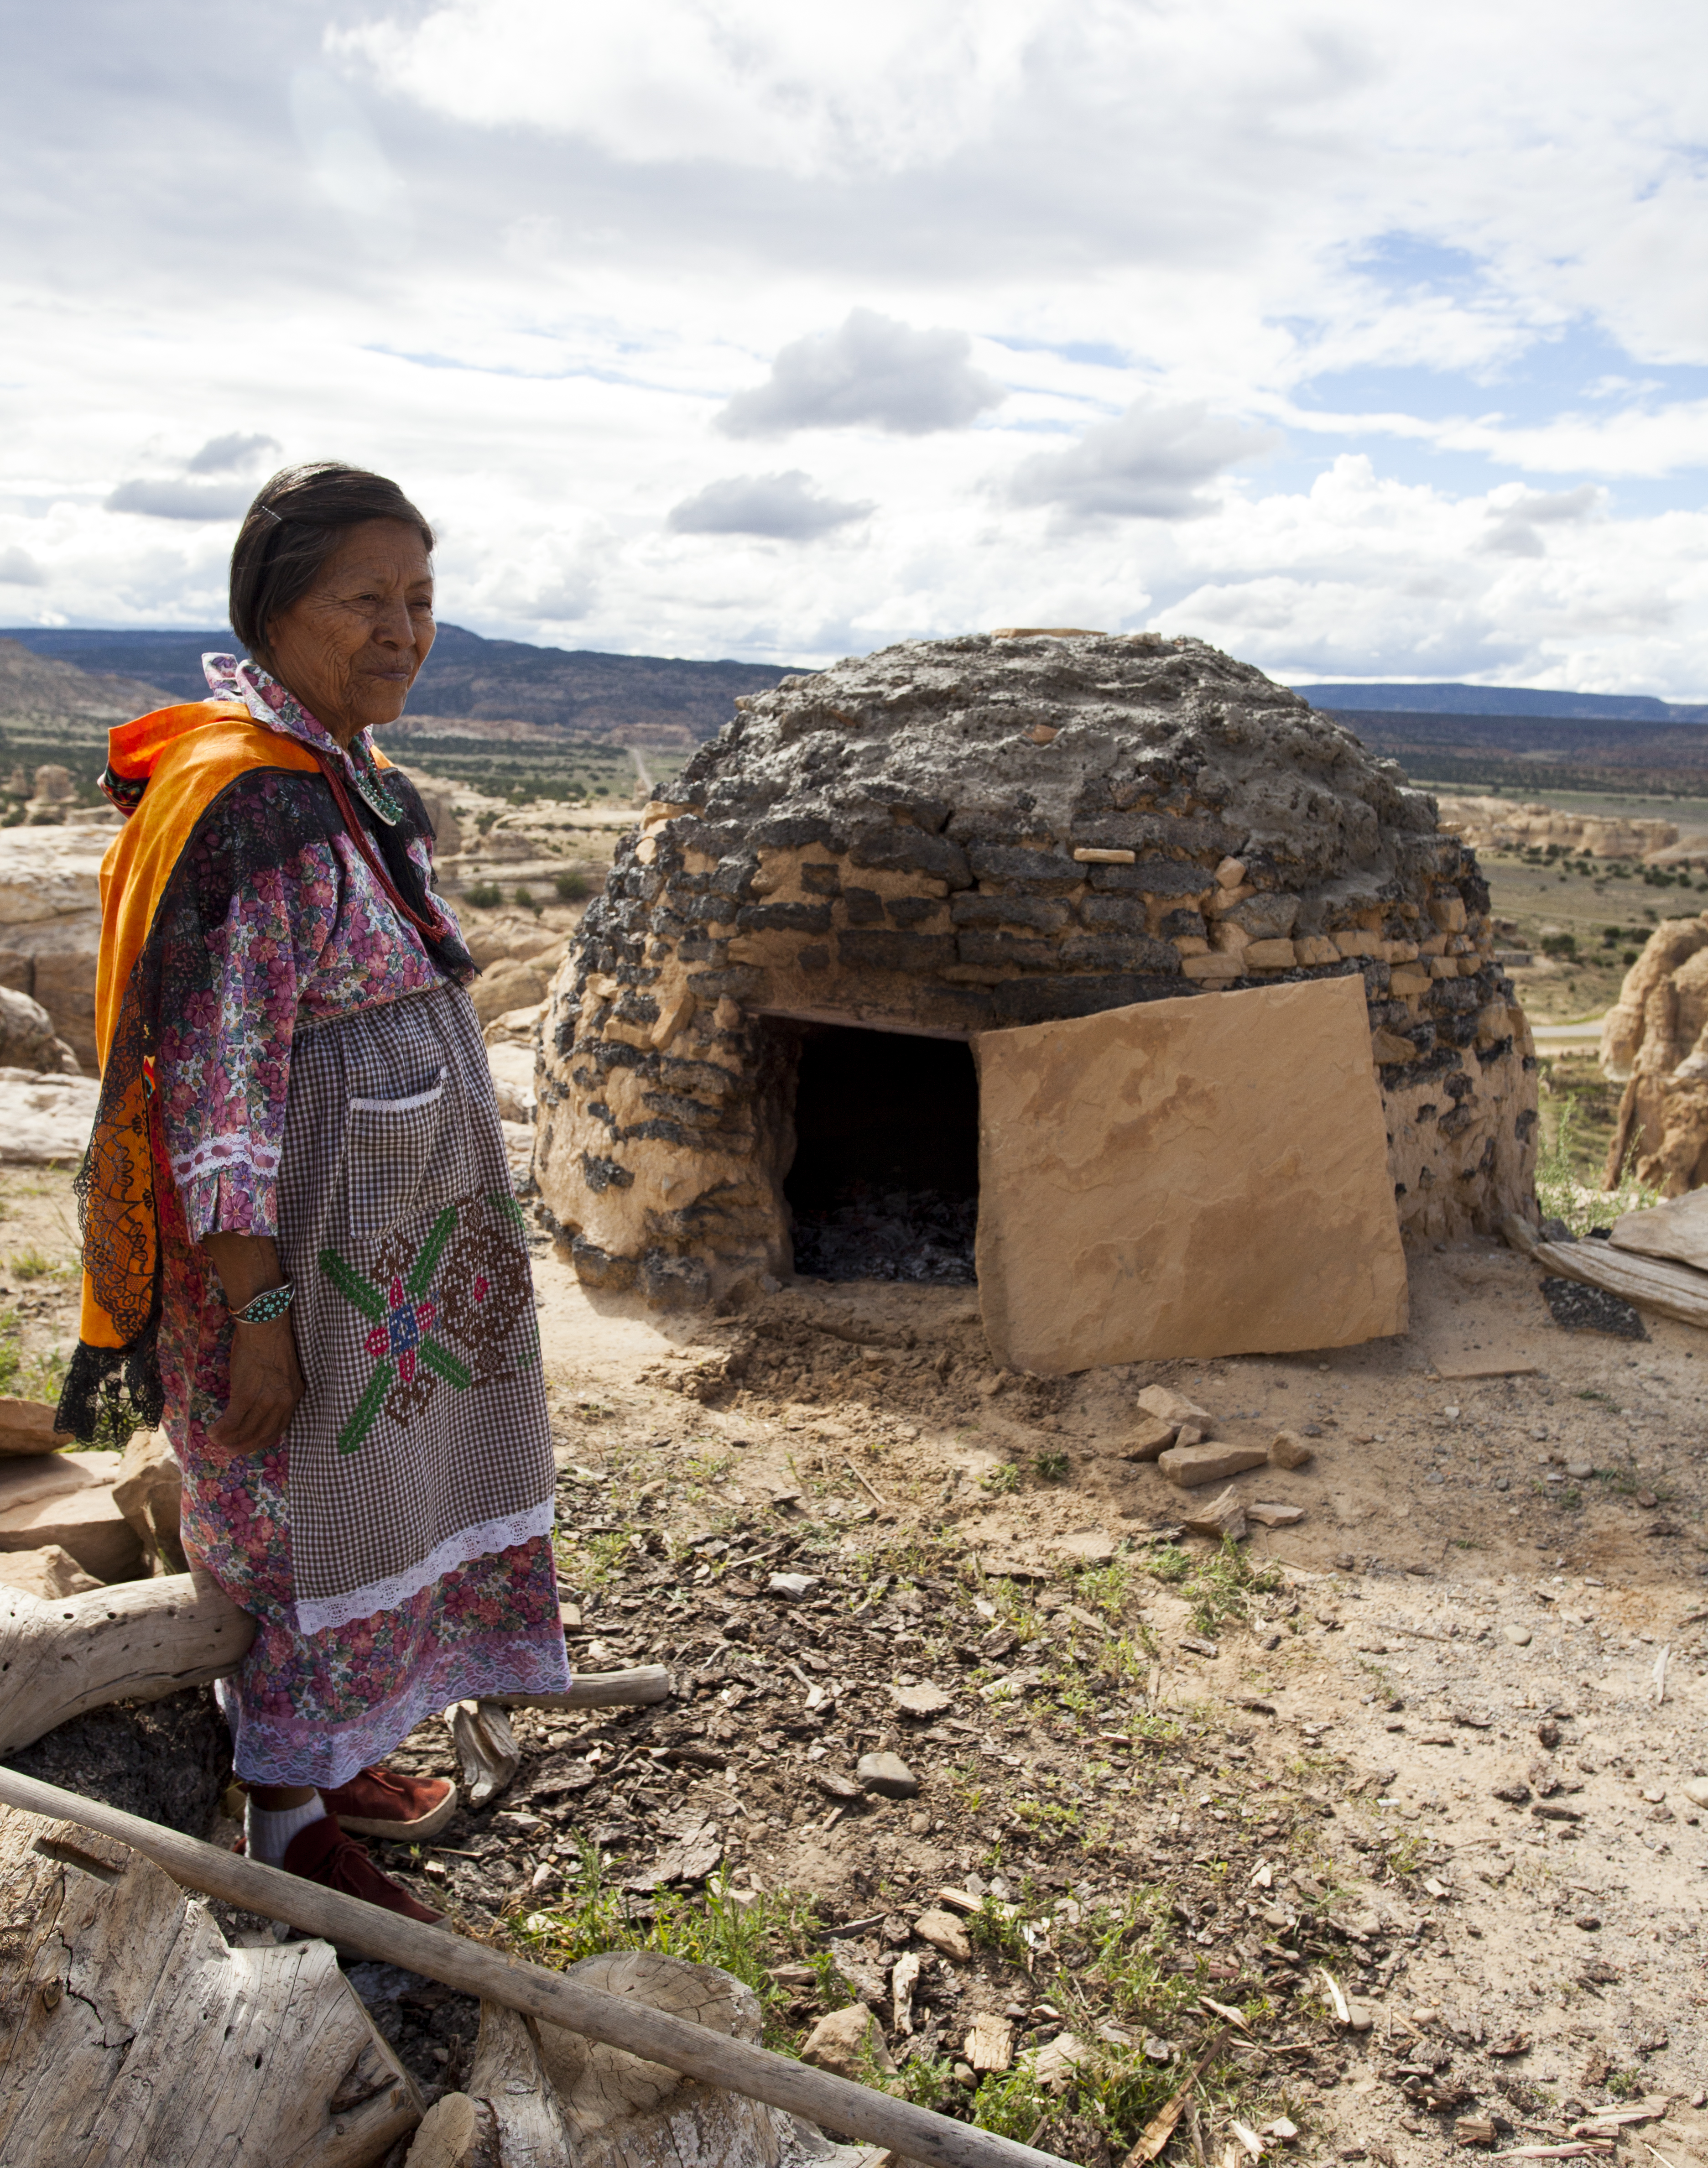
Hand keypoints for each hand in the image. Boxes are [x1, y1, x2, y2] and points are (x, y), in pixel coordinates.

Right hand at [201, 1232, 305, 1460]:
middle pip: (264, 1433)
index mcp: (294, 1394)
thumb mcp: (283, 1368)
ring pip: (246, 1430)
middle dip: (247, 1444)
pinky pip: (233, 1421)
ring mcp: (265, 1400)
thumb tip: (262, 1396)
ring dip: (230, 1439)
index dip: (264, 1438)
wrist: (265, 1324)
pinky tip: (213, 1432)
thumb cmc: (271, 1339)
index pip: (280, 1426)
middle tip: (233, 1450)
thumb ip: (277, 1386)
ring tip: (219, 1441)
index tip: (252, 1443)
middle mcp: (283, 1401)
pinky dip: (222, 1430)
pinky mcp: (247, 1395)